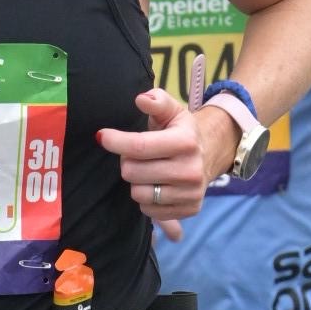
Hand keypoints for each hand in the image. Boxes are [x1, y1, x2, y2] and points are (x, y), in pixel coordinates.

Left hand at [96, 82, 222, 234]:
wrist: (208, 156)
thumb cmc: (181, 132)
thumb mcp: (172, 111)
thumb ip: (157, 101)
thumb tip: (141, 98)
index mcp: (185, 142)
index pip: (139, 147)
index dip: (116, 141)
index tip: (102, 136)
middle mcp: (190, 170)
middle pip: (132, 172)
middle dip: (127, 162)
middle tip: (137, 156)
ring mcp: (190, 193)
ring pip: (138, 194)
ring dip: (136, 182)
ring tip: (148, 171)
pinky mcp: (189, 209)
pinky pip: (148, 210)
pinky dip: (146, 199)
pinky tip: (156, 186)